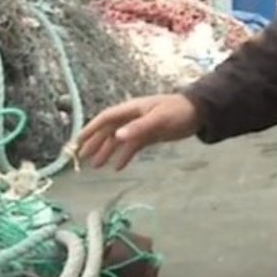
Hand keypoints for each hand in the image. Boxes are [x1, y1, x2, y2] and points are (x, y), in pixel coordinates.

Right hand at [73, 94, 200, 170]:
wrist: (198, 112)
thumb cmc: (178, 111)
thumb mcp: (158, 119)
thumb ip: (138, 128)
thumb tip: (117, 136)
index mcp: (131, 109)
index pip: (106, 119)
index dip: (90, 129)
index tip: (78, 142)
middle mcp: (132, 117)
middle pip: (108, 130)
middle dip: (94, 143)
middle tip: (81, 158)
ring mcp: (140, 126)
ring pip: (118, 140)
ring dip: (107, 151)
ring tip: (96, 166)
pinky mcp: (149, 135)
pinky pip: (132, 146)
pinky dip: (124, 155)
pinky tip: (117, 167)